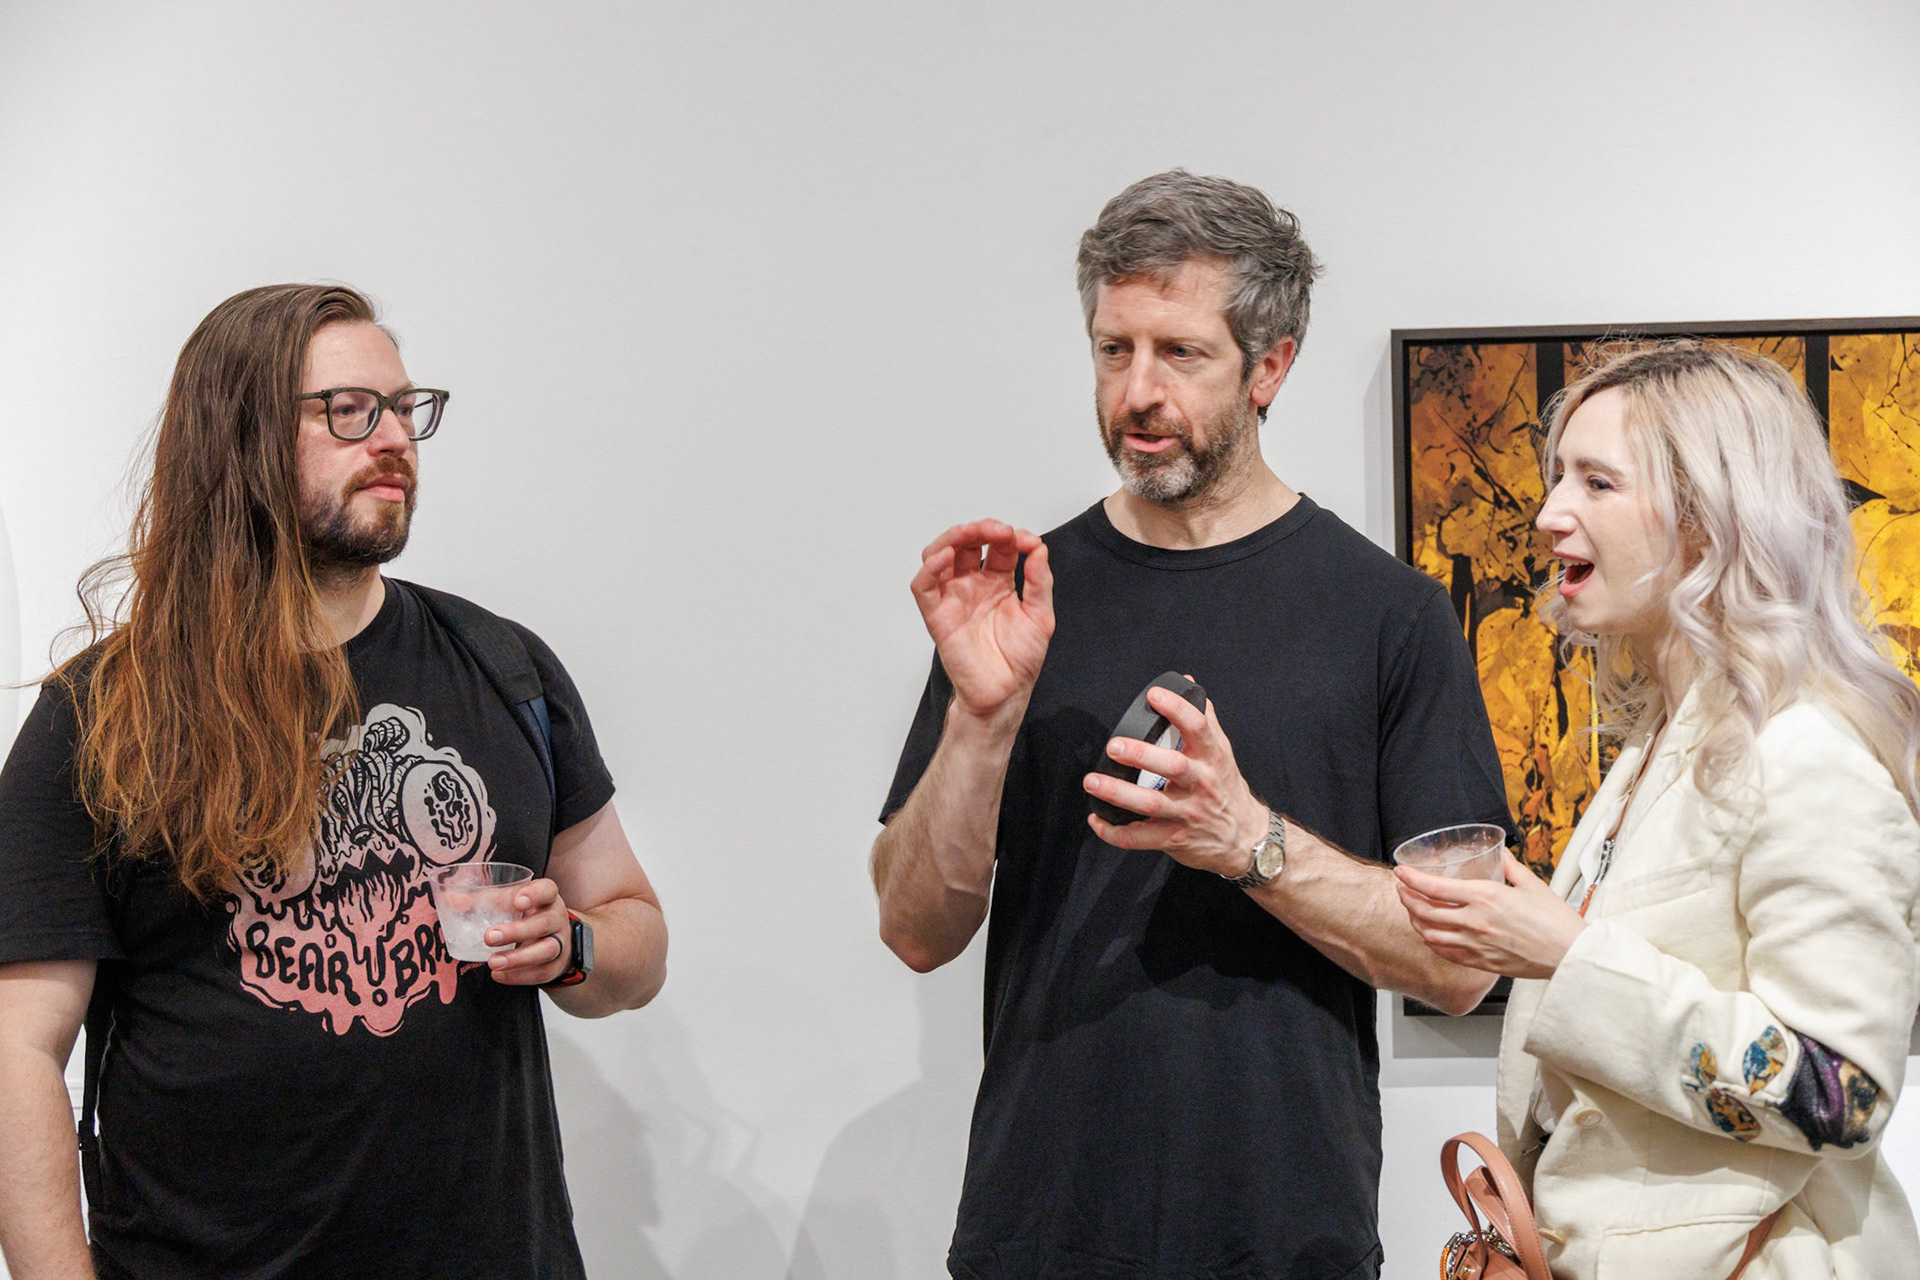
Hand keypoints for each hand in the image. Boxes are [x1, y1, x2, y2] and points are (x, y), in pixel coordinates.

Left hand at [485, 877, 573, 985]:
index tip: (517, 902)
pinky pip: (542, 972)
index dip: (535, 895)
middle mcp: (556, 917)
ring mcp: (560, 942)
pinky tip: (499, 975)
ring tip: (493, 963)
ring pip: (547, 950)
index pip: (547, 889)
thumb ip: (481, 900)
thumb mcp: (507, 902)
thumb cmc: (524, 916)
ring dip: (518, 959)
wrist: (551, 940)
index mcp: (546, 897)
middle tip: (489, 937)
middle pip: (544, 923)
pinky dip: (519, 976)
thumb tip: (452, 901)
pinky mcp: (556, 965)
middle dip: (517, 931)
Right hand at [910, 520, 1054, 718]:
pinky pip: (924, 586)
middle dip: (979, 529)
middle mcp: (972, 585)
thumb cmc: (1020, 659)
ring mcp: (952, 598)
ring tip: (971, 533)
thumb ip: (1039, 580)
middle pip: (964, 543)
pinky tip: (946, 557)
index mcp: (996, 582)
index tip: (1025, 540)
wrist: (1006, 692)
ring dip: (952, 538)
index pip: (996, 546)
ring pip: (938, 555)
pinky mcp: (937, 615)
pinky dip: (930, 568)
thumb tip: (1037, 547)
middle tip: (997, 530)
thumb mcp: (1041, 614)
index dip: (1008, 536)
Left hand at [1081, 684, 1267, 877]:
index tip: (1154, 695)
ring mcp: (1187, 814)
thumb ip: (1203, 718)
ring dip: (1119, 794)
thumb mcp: (1221, 752)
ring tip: (1093, 781)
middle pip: (1173, 767)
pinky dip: (1115, 833)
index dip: (1177, 709)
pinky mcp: (1174, 839)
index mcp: (1212, 758)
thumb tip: (1186, 683)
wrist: (1244, 838)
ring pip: (1151, 804)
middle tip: (1113, 746)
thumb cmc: (1226, 787)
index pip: (1199, 728)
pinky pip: (1141, 838)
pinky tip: (1096, 820)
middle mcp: (1201, 784)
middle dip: (1141, 755)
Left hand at [1394, 850, 1585, 978]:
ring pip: (1430, 934)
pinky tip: (1430, 935)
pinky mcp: (1481, 962)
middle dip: (1406, 898)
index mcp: (1485, 897)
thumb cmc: (1556, 921)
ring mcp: (1475, 944)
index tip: (1401, 871)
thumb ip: (1510, 867)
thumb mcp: (1532, 884)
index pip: (1434, 887)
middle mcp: (1474, 921)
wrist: (1570, 955)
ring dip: (1415, 920)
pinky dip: (1431, 941)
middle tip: (1402, 889)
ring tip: (1412, 910)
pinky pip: (1445, 953)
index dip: (1411, 878)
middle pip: (1424, 911)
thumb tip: (1500, 855)